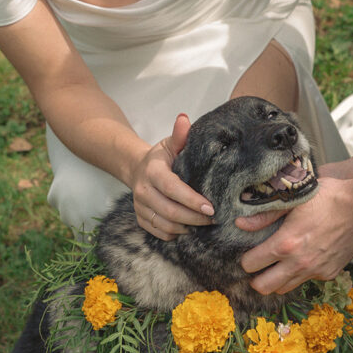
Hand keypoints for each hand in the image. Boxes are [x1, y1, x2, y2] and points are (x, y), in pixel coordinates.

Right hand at [132, 114, 213, 239]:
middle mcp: (143, 191)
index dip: (192, 200)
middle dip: (195, 218)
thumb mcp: (170, 144)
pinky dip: (176, 234)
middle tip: (214, 218)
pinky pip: (159, 233)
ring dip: (187, 228)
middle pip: (170, 211)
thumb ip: (180, 135)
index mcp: (152, 171)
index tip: (212, 207)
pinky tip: (189, 227)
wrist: (138, 168)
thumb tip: (184, 118)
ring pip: (165, 225)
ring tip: (204, 223)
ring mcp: (140, 207)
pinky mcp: (140, 219)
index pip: (172, 189)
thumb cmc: (162, 157)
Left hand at [236, 174, 352, 294]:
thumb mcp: (293, 200)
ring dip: (278, 279)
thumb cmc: (328, 197)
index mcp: (286, 243)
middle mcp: (299, 263)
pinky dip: (301, 273)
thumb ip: (265, 215)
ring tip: (278, 264)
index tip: (249, 253)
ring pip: (285, 288)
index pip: (251, 265)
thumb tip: (240, 225)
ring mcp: (315, 271)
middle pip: (264, 287)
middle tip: (259, 266)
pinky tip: (304, 256)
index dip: (246, 259)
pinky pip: (307, 280)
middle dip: (256, 279)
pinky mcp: (330, 273)